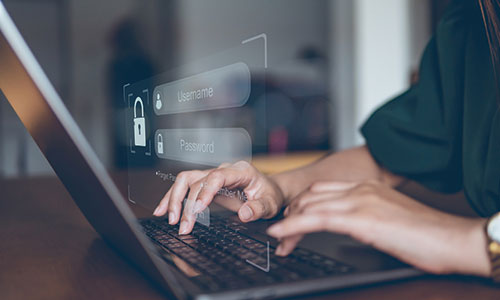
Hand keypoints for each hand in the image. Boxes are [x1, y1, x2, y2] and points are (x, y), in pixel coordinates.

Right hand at [153, 161, 284, 234]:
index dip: (205, 191)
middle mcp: (223, 170)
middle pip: (197, 180)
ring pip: (186, 180)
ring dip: (174, 198)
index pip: (217, 176)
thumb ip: (259, 208)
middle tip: (183, 225)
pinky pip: (185, 186)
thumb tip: (244, 214)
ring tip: (170, 218)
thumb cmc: (269, 194)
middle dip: (187, 203)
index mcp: (240, 171)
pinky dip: (173, 198)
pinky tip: (163, 210)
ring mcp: (213, 175)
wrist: (269, 190)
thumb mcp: (270, 203)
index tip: (198, 209)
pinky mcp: (206, 184)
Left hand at [267, 180, 489, 275]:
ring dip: (288, 222)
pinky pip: (316, 220)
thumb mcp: (391, 218)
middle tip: (282, 230)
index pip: (323, 190)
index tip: (293, 217)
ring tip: (277, 236)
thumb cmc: (427, 235)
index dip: (303, 203)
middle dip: (292, 213)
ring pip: (310, 206)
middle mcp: (360, 189)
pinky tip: (280, 234)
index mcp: (367, 187)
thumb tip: (354, 226)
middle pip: (312, 196)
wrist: (451, 238)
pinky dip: (293, 227)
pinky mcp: (359, 219)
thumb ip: (369, 216)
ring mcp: (359, 201)